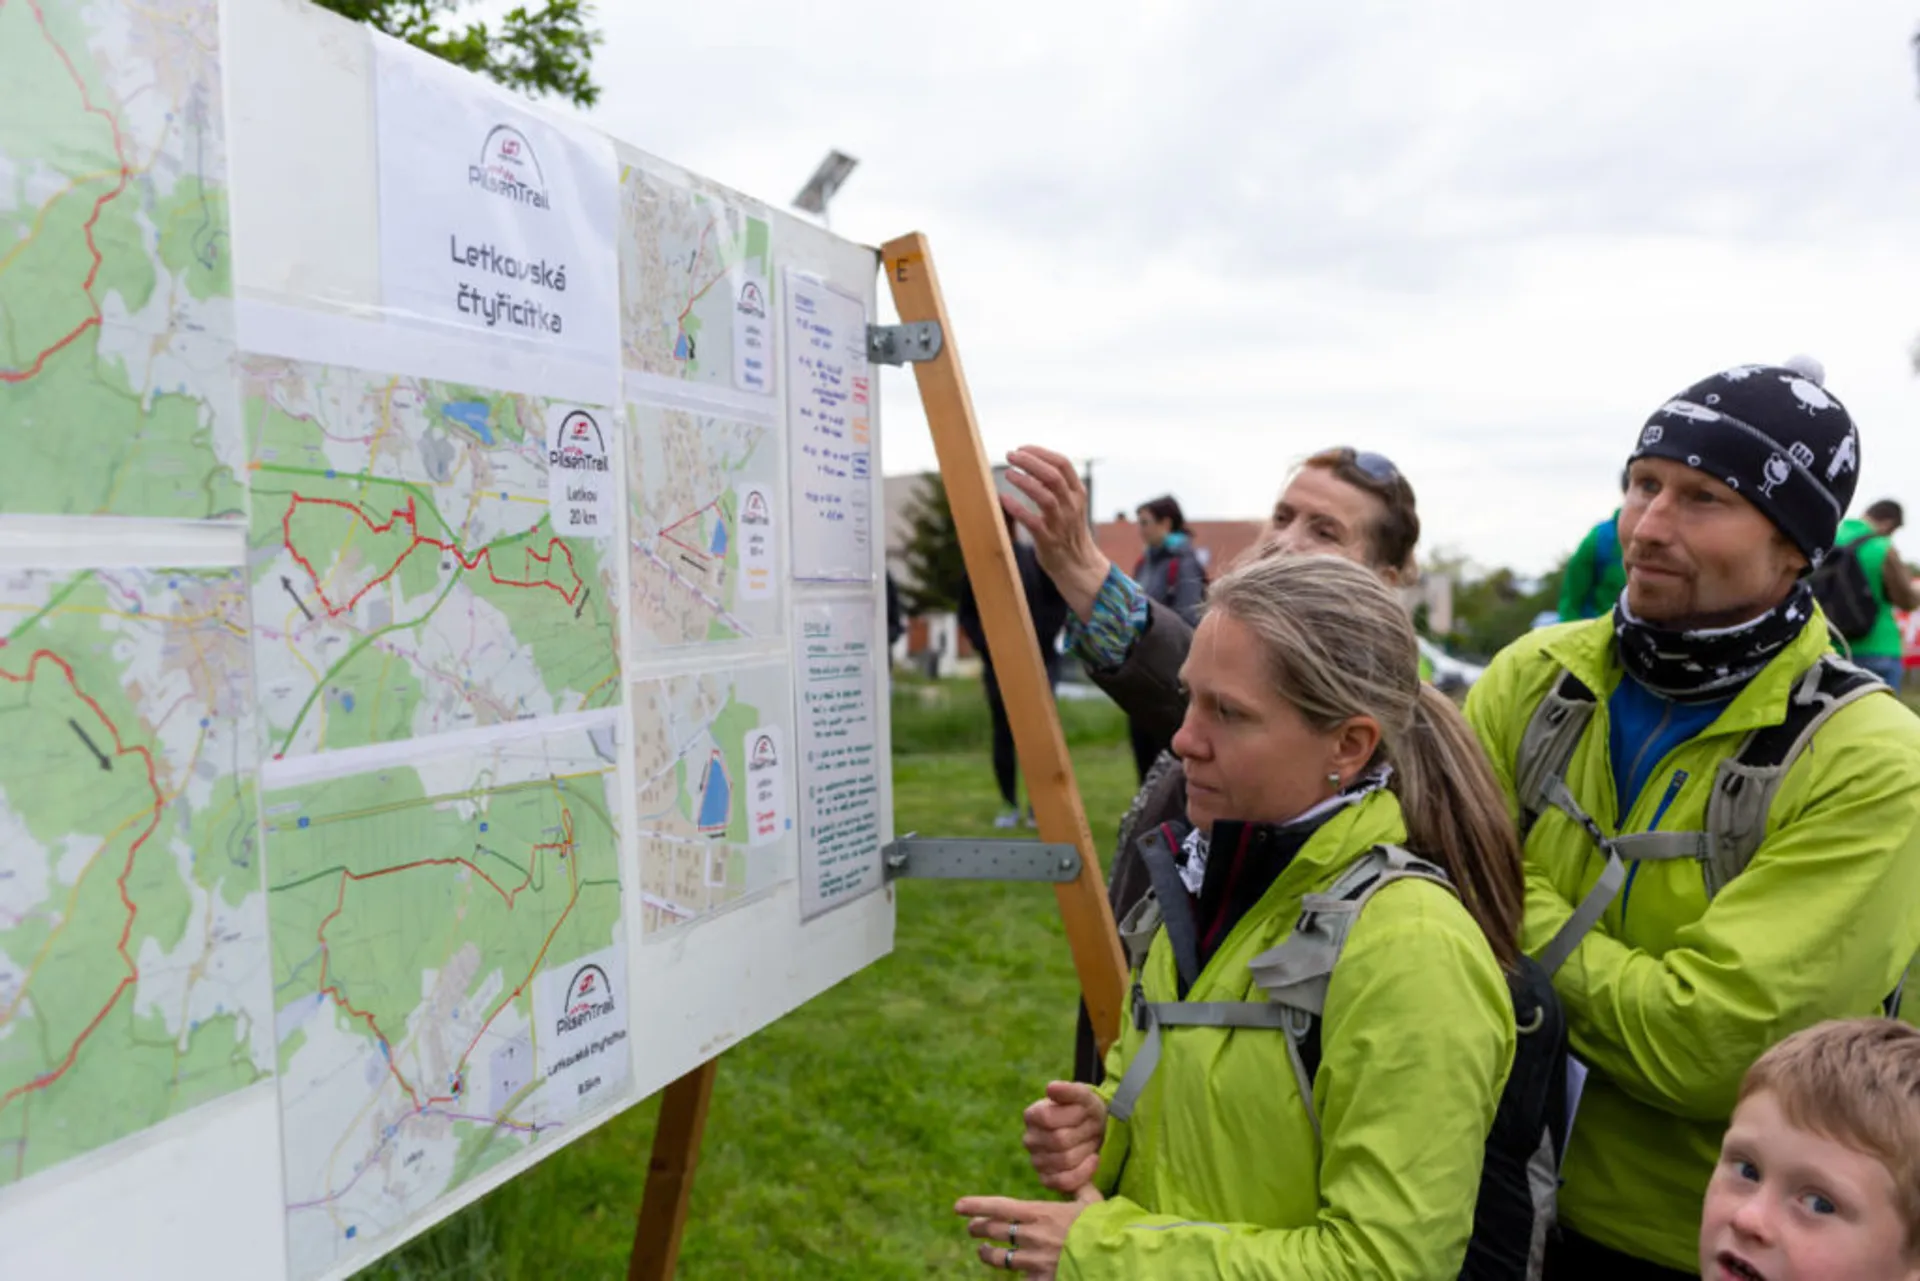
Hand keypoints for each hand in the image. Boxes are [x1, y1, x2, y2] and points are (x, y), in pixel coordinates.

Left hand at [956, 1187, 1101, 1276]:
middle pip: (993, 1232)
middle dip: (978, 1229)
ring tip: (984, 1252)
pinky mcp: (1040, 1280)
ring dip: (988, 1255)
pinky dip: (1015, 1278)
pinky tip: (1014, 1276)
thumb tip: (1083, 1166)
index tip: (958, 1206)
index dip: (976, 1206)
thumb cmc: (1102, 1227)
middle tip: (972, 1229)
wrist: (1113, 1258)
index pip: (999, 1207)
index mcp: (1040, 1213)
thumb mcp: (1092, 1201)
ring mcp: (1033, 1261)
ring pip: (999, 1258)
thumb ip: (1080, 1186)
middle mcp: (1031, 1236)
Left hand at [1001, 447, 1110, 619]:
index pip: (1063, 463)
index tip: (1021, 448)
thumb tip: (1030, 465)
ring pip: (1045, 496)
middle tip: (1010, 455)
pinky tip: (1003, 498)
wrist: (1078, 565)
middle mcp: (1072, 506)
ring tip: (1008, 473)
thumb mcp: (1069, 504)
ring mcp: (1061, 523)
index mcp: (1077, 493)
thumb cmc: (1068, 530)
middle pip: (1053, 476)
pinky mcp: (1049, 540)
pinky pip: (1033, 522)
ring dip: (1024, 482)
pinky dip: (1017, 508)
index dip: (1040, 452)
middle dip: (1030, 462)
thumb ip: (1054, 485)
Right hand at [1021, 1081, 1105, 1194]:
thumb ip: (1068, 1090)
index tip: (1086, 1111)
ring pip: (1064, 1161)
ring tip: (1092, 1141)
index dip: (1072, 1115)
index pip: (1048, 1118)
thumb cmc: (1085, 1110)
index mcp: (1032, 1115)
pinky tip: (1093, 1159)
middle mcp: (1030, 1140)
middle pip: (1060, 1141)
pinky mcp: (1048, 1180)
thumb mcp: (1082, 1095)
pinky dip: (1084, 1172)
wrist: (1093, 1129)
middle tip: (1093, 1127)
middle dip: (1084, 1133)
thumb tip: (1051, 1088)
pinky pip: (1064, 1182)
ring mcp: (1037, 1162)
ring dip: (1086, 1150)